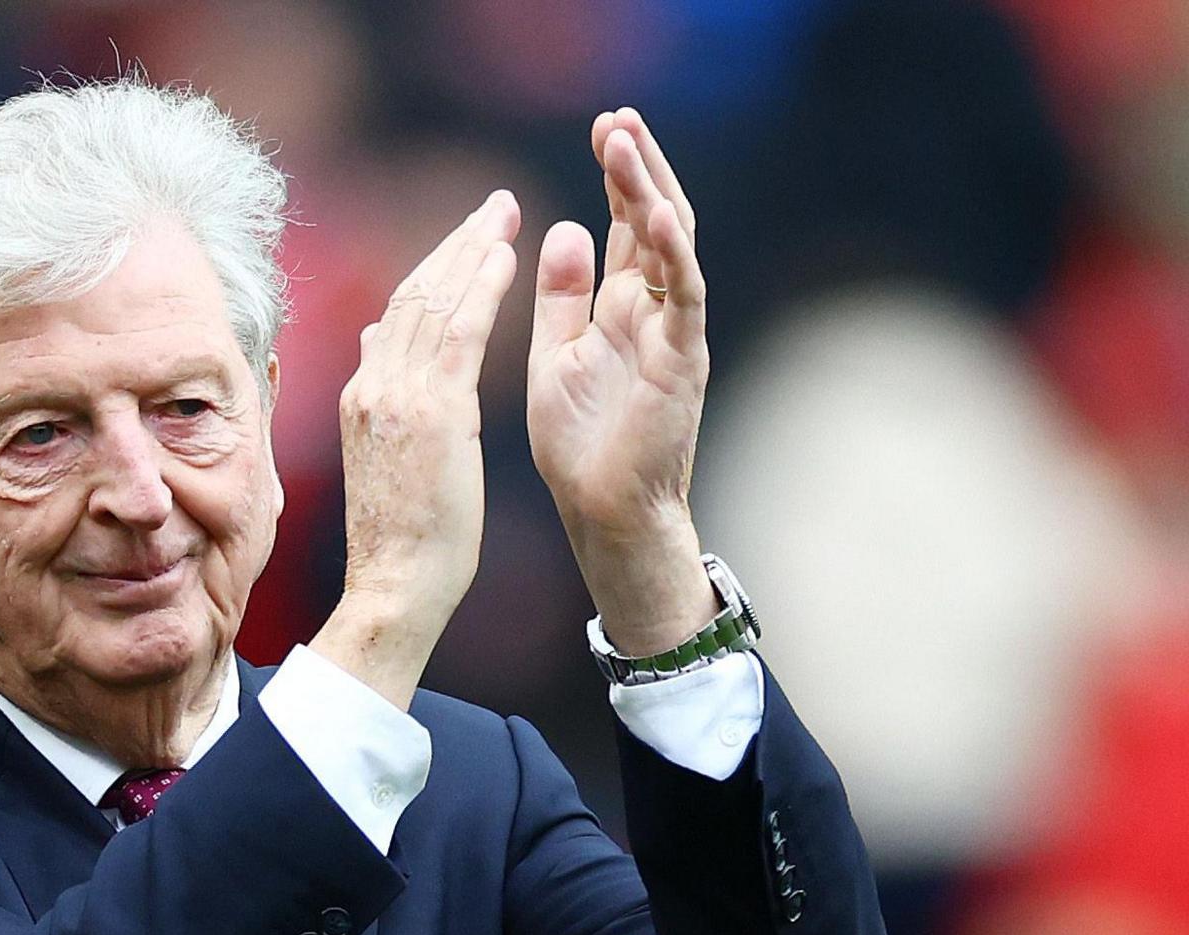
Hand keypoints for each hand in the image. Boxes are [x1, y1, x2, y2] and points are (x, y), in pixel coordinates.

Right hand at [312, 190, 521, 708]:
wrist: (395, 584)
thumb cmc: (401, 539)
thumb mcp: (384, 457)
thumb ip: (380, 397)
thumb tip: (373, 347)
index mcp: (363, 396)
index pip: (398, 315)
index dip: (434, 271)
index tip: (465, 242)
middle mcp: (373, 385)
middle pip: (413, 294)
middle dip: (455, 245)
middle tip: (492, 207)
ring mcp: (397, 395)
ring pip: (435, 300)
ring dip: (472, 250)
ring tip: (504, 214)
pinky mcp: (432, 411)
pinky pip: (460, 330)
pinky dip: (482, 286)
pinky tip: (508, 255)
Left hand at [528, 108, 716, 654]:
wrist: (601, 512)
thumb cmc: (580, 443)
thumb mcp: (554, 354)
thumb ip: (561, 294)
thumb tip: (561, 226)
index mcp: (618, 306)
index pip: (623, 224)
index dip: (613, 176)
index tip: (599, 128)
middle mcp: (653, 310)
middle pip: (652, 219)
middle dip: (636, 166)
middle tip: (617, 117)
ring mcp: (673, 330)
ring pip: (672, 244)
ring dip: (650, 190)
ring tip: (627, 141)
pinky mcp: (682, 359)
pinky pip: (686, 295)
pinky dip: (675, 252)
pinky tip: (659, 212)